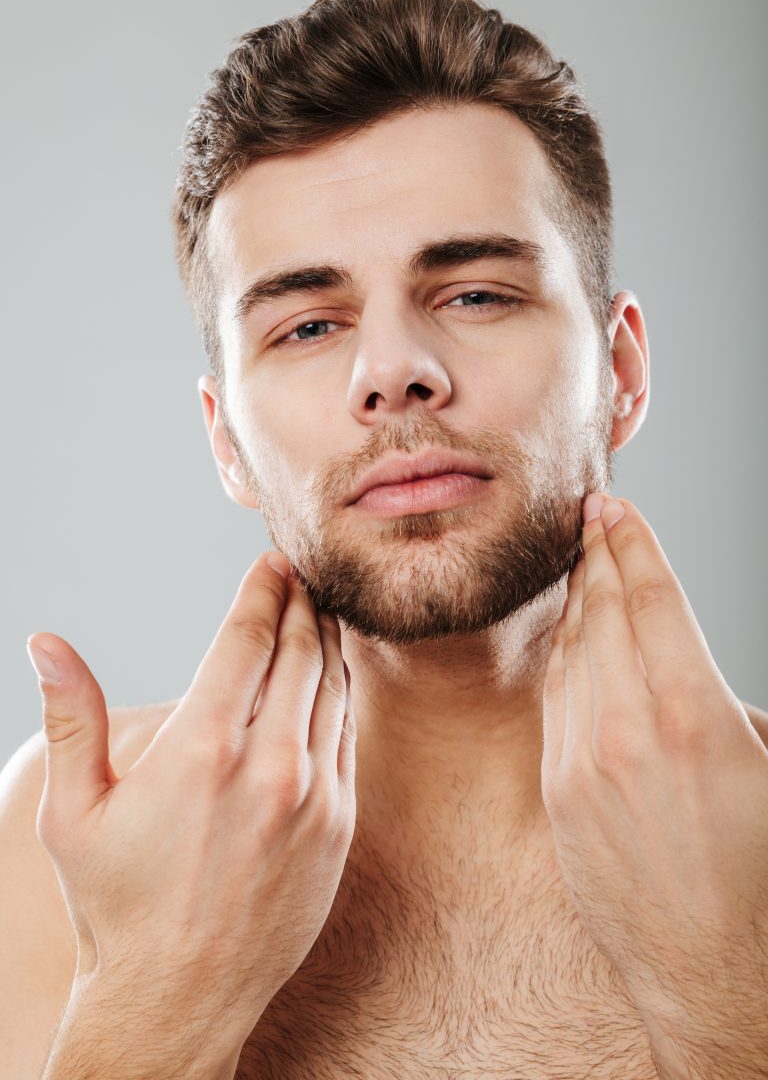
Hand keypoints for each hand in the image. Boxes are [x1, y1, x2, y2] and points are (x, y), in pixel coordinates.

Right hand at [27, 552, 355, 1066]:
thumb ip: (71, 717)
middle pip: (299, 651)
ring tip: (317, 611)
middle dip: (299, 602)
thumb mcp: (74, 812)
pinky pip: (347, 736)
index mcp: (202, 749)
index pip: (247, 638)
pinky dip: (341, 693)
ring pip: (333, 687)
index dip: (261, 590)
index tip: (270, 560)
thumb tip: (46, 642)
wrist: (179, 998)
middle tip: (299, 574)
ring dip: (327, 640)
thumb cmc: (117, 903)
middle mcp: (269, 766)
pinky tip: (331, 676)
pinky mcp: (339, 826)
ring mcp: (314, 797)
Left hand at [540, 493, 767, 1051]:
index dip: (630, 544)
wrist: (712, 970)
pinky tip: (568, 635)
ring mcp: (584, 761)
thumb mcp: (761, 763)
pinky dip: (561, 657)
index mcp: (692, 715)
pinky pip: (555, 701)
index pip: (651, 600)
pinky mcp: (560, 791)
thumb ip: (719, 699)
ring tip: (579, 563)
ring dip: (576, 601)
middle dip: (596, 556)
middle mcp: (629, 729)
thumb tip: (682, 656)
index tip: (614, 509)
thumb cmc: (760, 873)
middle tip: (589, 515)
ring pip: (573, 652)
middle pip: (604, 614)